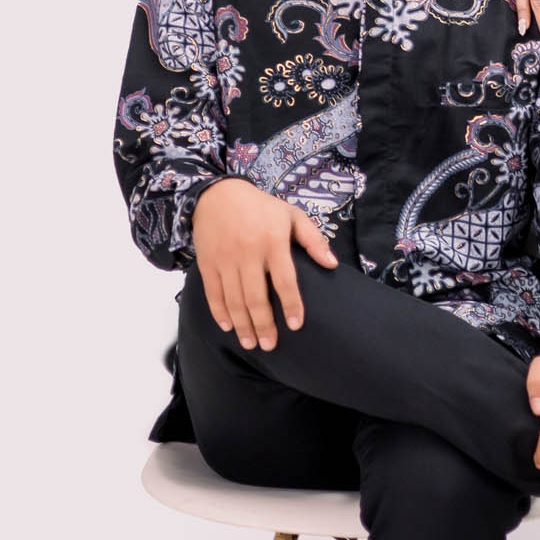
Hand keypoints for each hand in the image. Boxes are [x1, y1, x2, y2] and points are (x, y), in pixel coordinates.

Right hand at [192, 177, 339, 350]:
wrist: (218, 194)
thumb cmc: (261, 207)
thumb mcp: (292, 215)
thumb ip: (313, 239)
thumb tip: (332, 264)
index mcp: (273, 241)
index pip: (285, 280)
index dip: (292, 305)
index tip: (296, 326)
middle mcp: (248, 252)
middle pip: (256, 297)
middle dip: (263, 325)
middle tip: (270, 345)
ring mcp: (225, 259)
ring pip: (233, 300)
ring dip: (242, 325)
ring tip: (251, 344)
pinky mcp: (208, 263)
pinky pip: (213, 293)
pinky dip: (220, 313)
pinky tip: (228, 327)